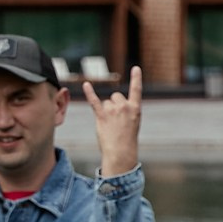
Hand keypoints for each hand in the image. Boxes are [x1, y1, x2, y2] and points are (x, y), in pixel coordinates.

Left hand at [84, 63, 142, 178]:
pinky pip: (94, 101)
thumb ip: (126, 110)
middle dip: (114, 106)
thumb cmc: (127, 139)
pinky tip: (86, 85)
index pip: (136, 90)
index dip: (136, 78)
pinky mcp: (101, 116)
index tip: (135, 68)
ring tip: (110, 125)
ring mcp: (113, 111)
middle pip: (115, 96)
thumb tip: (112, 102)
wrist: (121, 152)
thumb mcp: (132, 123)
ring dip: (105, 111)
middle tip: (116, 121)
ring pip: (105, 102)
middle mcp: (124, 106)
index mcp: (135, 109)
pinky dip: (89, 93)